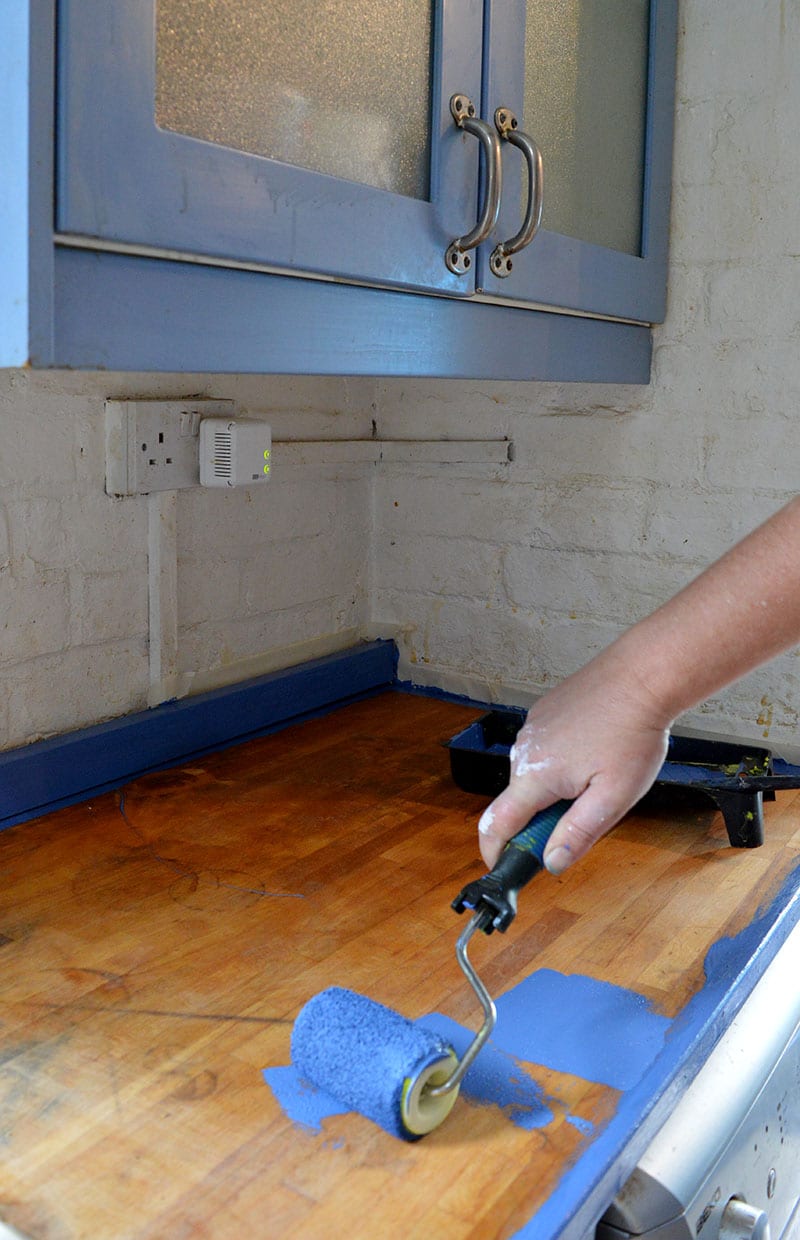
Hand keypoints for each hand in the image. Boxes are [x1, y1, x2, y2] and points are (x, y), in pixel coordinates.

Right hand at [477, 650, 670, 874]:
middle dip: (544, 818)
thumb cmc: (633, 733)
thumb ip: (578, 833)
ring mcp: (531, 727)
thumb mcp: (613, 797)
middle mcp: (523, 749)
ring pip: (534, 774)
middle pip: (519, 801)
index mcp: (535, 775)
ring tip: (600, 773)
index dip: (495, 852)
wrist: (641, 677)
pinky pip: (543, 749)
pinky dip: (561, 760)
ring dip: (556, 788)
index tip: (502, 866)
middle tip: (589, 813)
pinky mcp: (544, 711)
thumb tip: (552, 862)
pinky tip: (595, 750)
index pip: (496, 824)